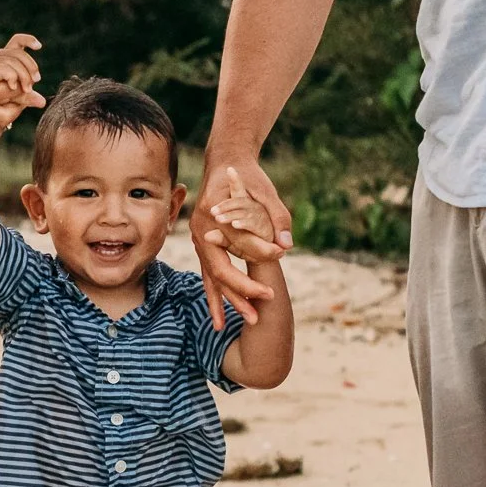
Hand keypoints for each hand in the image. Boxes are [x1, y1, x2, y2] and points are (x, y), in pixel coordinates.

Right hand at [190, 151, 292, 325]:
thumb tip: (286, 247)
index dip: (258, 256)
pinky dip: (215, 299)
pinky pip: (208, 277)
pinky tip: (220, 321)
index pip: (237, 244)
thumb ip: (277, 218)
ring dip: (230, 302)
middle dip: (241, 292)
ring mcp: (199, 240)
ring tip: (247, 322)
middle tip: (261, 310)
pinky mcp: (204, 248)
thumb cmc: (249, 177)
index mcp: (215, 214)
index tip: (276, 271)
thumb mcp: (267, 193)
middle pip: (221, 269)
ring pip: (213, 277)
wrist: (226, 164)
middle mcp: (202, 230)